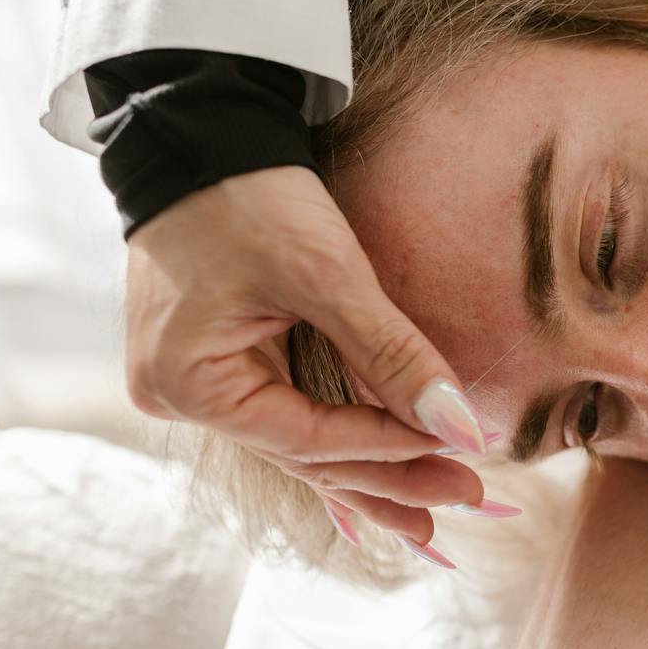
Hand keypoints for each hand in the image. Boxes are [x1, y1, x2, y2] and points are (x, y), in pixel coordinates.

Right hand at [123, 165, 488, 546]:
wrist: (199, 130)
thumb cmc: (250, 194)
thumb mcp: (325, 273)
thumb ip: (391, 354)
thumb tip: (459, 427)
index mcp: (189, 384)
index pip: (310, 440)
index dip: (392, 448)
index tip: (464, 455)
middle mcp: (180, 397)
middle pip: (305, 455)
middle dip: (389, 479)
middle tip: (467, 500)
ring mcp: (195, 382)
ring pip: (298, 442)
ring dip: (369, 472)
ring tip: (433, 518)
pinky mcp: (217, 360)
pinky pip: (286, 415)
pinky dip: (338, 438)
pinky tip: (381, 483)